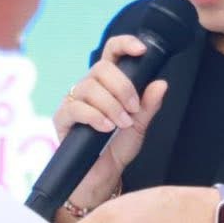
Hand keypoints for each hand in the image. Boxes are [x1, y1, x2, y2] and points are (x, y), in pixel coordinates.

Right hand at [51, 34, 168, 208]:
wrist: (101, 178)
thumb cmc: (116, 150)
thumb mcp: (139, 127)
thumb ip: (148, 105)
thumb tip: (161, 83)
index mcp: (107, 84)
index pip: (111, 53)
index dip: (124, 44)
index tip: (141, 50)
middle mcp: (88, 88)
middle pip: (101, 68)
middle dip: (122, 87)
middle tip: (133, 109)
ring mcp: (73, 102)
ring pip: (89, 87)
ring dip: (111, 105)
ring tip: (121, 123)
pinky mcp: (62, 119)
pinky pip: (76, 108)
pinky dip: (95, 116)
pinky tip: (106, 128)